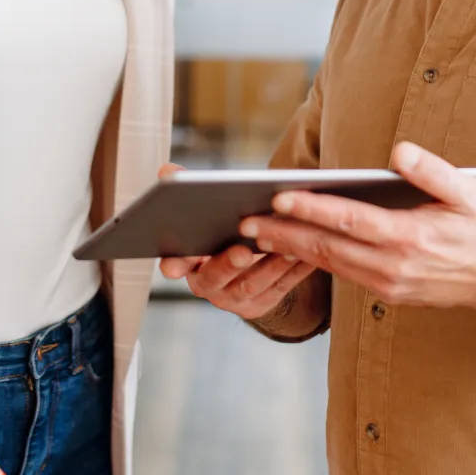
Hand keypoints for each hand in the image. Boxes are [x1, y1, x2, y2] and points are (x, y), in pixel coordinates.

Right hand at [156, 162, 317, 320]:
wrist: (245, 272)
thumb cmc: (221, 235)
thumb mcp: (203, 216)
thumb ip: (188, 192)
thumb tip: (167, 171)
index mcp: (187, 263)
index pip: (175, 263)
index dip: (175, 263)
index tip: (174, 264)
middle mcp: (208, 284)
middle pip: (215, 276)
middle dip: (228, 263)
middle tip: (243, 250)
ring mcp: (234, 298)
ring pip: (252, 283)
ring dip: (270, 265)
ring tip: (288, 245)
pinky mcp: (262, 303)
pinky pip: (280, 288)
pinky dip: (294, 271)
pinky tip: (308, 254)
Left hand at [240, 141, 475, 315]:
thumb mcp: (467, 191)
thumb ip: (432, 171)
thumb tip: (398, 152)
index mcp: (410, 236)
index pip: (350, 221)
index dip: (312, 209)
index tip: (279, 198)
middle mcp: (393, 264)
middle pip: (327, 247)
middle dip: (283, 233)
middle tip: (244, 221)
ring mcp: (387, 282)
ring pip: (329, 263)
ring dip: (290, 249)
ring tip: (256, 234)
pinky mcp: (385, 292)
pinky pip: (341, 273)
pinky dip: (312, 261)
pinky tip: (289, 246)